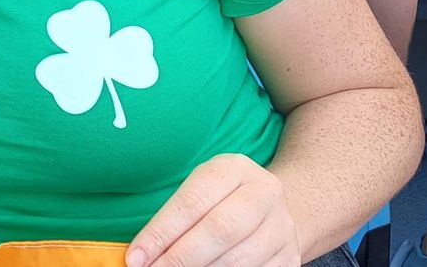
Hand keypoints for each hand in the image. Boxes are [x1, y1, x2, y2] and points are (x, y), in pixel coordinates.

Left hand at [127, 154, 299, 266]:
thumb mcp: (201, 188)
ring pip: (239, 260)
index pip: (192, 202)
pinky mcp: (290, 257)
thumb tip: (141, 251)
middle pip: (219, 230)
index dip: (161, 232)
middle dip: (180, 257)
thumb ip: (175, 213)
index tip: (136, 257)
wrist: (272, 208)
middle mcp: (263, 193)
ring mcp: (281, 227)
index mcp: (233, 169)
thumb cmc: (220, 198)